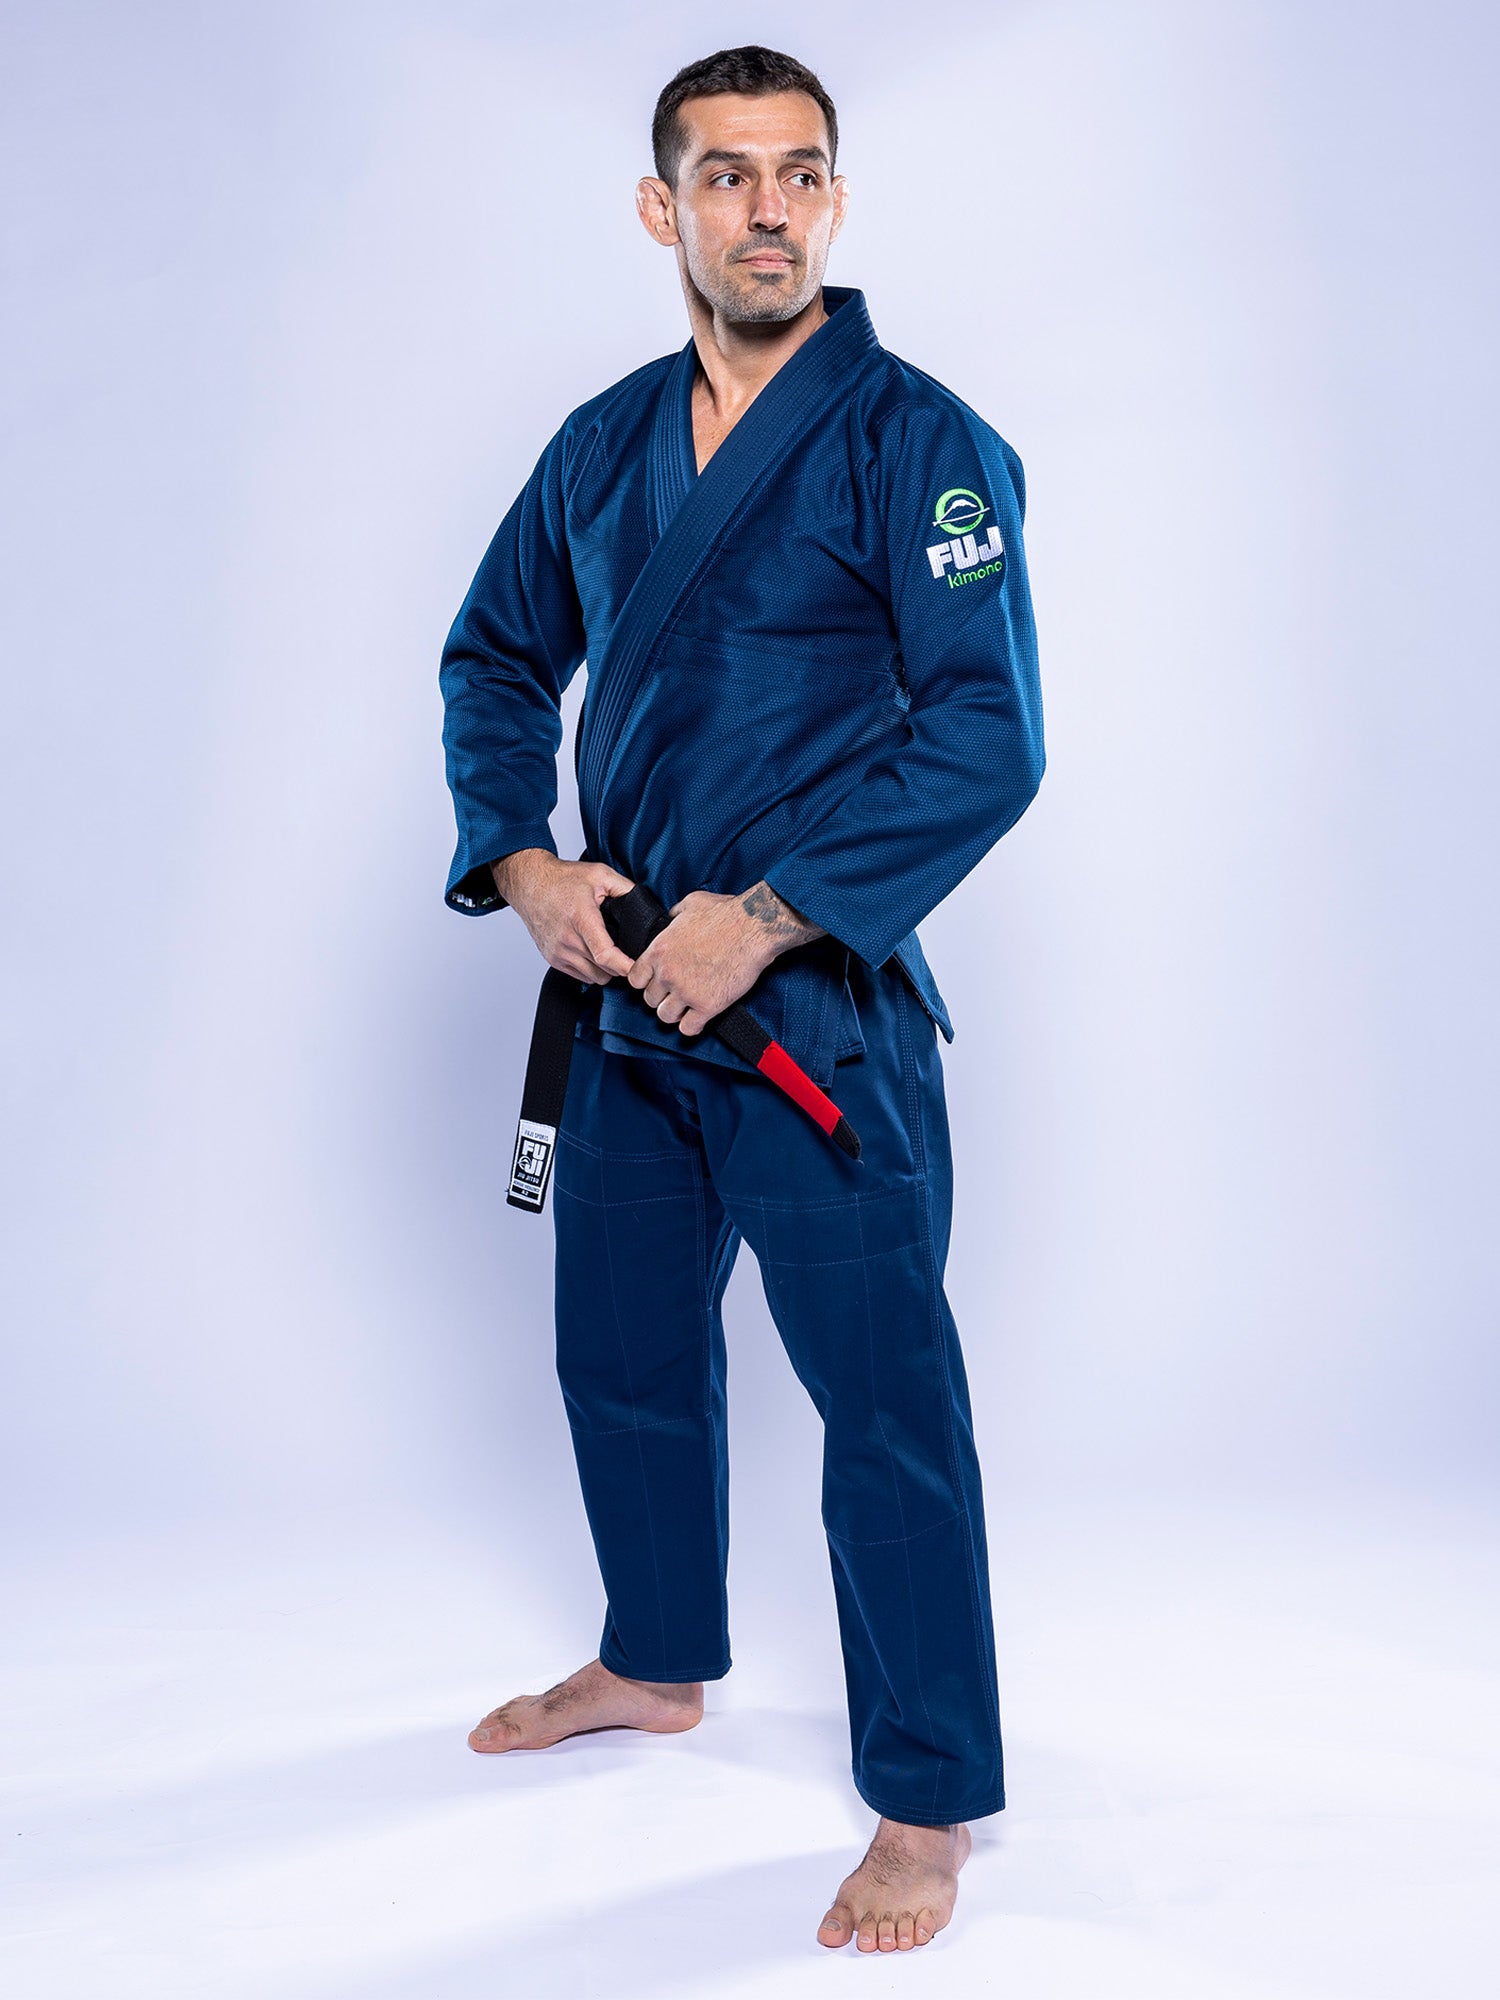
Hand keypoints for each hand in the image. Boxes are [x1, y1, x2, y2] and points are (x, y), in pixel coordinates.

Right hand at [492, 850, 636, 983]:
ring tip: (610, 953)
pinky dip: (591, 970)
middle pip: (603, 971)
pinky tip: (594, 953)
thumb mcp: (599, 874)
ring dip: (605, 970)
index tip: (637, 968)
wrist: (529, 884)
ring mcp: (558, 951)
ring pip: (593, 977)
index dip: (625, 966)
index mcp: (581, 919)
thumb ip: (625, 888)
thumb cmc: (561, 879)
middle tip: (628, 955)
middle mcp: (568, 939)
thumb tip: (645, 903)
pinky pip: (580, 976)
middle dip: (620, 966)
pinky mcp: (552, 958)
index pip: (605, 955)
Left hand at [628, 882, 823, 1035]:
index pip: (635, 979)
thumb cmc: (726, 912)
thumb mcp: (691, 903)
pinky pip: (688, 1029)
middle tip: (676, 994)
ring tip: (687, 1007)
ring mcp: (686, 992)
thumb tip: (670, 918)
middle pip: (650, 1000)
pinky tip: (700, 1016)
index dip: (646, 982)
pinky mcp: (707, 1006)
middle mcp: (667, 973)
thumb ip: (674, 915)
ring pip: (665, 1016)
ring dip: (675, 1013)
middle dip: (662, 998)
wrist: (754, 928)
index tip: (657, 982)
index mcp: (659, 950)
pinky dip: (692, 1026)